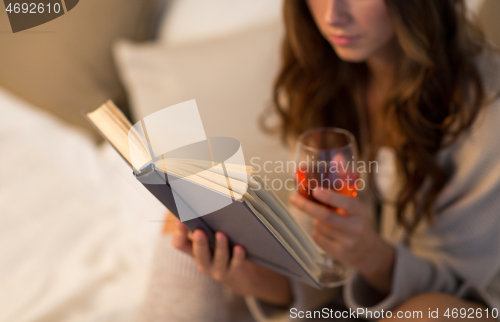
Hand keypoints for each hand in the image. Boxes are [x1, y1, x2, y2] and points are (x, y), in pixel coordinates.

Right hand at [171, 218, 291, 305]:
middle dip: (199, 242)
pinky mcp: (236, 273)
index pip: (180, 244)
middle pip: (199, 254)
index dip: (179, 232)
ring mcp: (220, 270)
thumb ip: (204, 226)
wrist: (242, 277)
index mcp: (195, 252)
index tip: (180, 219)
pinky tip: (240, 247)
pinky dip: (238, 256)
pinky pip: (237, 264)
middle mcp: (205, 263)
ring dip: (220, 246)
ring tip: (221, 234)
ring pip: (219, 259)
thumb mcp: (210, 242)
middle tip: (198, 230)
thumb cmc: (224, 253)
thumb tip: (201, 199)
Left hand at [289, 189, 394, 294]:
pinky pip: (317, 237)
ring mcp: (347, 242)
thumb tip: (329, 173)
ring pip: (319, 226)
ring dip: (315, 220)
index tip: (316, 191)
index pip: (346, 203)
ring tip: (324, 220)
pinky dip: (316, 231)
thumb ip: (343, 193)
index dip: (330, 197)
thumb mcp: (356, 208)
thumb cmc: (357, 223)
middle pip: (326, 217)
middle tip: (294, 198)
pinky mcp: (338, 253)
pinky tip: (326, 232)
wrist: (368, 252)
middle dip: (307, 206)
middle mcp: (355, 227)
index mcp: (359, 212)